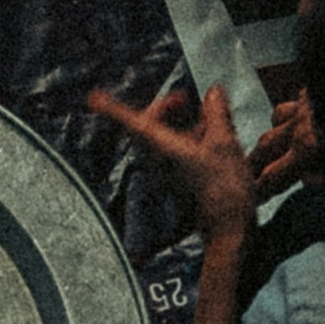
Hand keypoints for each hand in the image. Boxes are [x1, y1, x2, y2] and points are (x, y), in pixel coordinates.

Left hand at [86, 74, 311, 234]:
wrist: (230, 232)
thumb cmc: (224, 189)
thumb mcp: (224, 143)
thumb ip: (216, 113)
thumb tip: (212, 91)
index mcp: (164, 149)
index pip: (134, 124)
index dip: (113, 109)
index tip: (95, 98)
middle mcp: (160, 162)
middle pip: (149, 128)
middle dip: (165, 108)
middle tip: (182, 98)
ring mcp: (169, 174)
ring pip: (166, 141)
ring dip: (183, 124)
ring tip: (209, 118)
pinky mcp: (180, 184)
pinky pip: (178, 155)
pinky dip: (191, 140)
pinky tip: (212, 139)